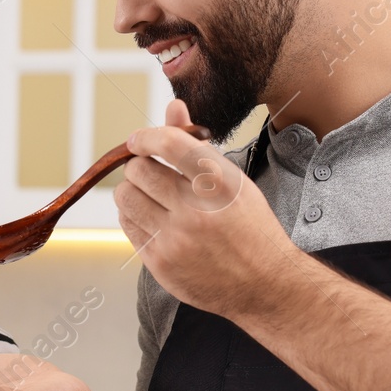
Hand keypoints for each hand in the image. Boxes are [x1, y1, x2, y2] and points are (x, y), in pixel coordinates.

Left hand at [117, 98, 293, 318]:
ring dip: (131, 190)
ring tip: (150, 195)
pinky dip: (133, 216)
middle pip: (138, 169)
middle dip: (139, 166)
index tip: (138, 140)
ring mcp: (176, 239)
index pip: (168, 143)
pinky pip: (127, 225)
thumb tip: (174, 107)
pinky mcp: (160, 263)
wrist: (264, 284)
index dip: (146, 136)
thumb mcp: (234, 180)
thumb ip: (197, 145)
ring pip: (125, 197)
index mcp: (220, 182)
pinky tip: (152, 218)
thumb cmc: (250, 226)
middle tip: (151, 173)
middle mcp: (196, 210)